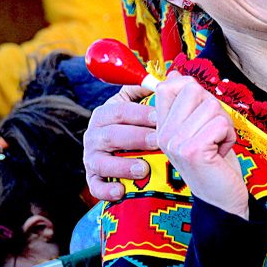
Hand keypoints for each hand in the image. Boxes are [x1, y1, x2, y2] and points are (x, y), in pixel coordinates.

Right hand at [84, 85, 156, 200]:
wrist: (129, 156)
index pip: (119, 110)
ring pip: (101, 161)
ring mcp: (92, 158)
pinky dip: (106, 190)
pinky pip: (95, 186)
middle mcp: (95, 135)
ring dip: (122, 166)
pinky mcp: (93, 179)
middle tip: (157, 141)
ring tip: (144, 169)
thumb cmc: (140, 127)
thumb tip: (174, 76)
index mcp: (106, 114)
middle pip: (111, 134)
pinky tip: (121, 191)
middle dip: (135, 137)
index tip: (160, 117)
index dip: (139, 113)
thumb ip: (155, 93)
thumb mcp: (144, 108)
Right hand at [154, 72, 248, 217]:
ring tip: (217, 145)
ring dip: (224, 124)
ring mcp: (175, 142)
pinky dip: (229, 136)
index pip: (169, 86)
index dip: (193, 91)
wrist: (222, 198)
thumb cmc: (214, 162)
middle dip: (214, 109)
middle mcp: (163, 134)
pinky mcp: (192, 150)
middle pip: (194, 90)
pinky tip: (220, 153)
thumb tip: (175, 74)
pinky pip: (220, 123)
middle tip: (213, 133)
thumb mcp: (199, 127)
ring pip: (211, 105)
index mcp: (162, 126)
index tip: (201, 113)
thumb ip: (188, 102)